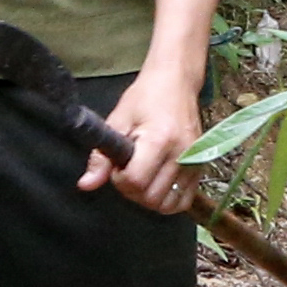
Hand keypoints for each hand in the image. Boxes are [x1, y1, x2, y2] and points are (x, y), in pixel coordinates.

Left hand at [85, 66, 202, 214]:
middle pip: (151, 197)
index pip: (135, 181)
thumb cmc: (145, 97)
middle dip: (132, 189)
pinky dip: (168, 200)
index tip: (117, 164)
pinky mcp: (201, 168)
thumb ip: (101, 156)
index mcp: (159, 139)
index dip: (118, 178)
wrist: (176, 82)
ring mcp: (194, 163)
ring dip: (148, 197)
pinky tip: (157, 183)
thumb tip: (85, 185)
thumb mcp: (118, 120)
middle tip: (127, 169)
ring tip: (142, 175)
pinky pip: (184, 201)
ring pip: (167, 205)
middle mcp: (181, 154)